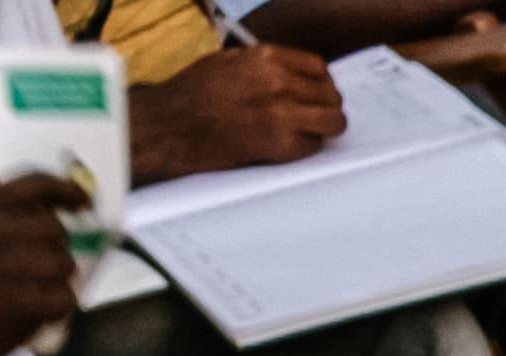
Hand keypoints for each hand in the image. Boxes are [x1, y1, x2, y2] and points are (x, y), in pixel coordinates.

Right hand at [0, 180, 79, 355]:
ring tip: (36, 292)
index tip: (81, 200)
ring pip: (64, 263)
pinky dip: (58, 307)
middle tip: (44, 266)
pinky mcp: (17, 302)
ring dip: (58, 280)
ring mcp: (4, 265)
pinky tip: (38, 312)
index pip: (32, 184)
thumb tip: (12, 198)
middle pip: (54, 228)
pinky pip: (64, 298)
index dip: (65, 189)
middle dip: (56, 248)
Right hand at [135, 44, 342, 177]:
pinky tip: (290, 144)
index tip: (319, 92)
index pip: (319, 67)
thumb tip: (293, 73)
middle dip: (327, 106)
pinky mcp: (280, 144)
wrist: (171, 126)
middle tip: (318, 116)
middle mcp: (277, 82)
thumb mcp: (228, 61)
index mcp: (264, 58)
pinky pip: (314, 145)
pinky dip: (308, 147)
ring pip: (333, 122)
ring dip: (327, 128)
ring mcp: (281, 114)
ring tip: (312, 132)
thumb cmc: (193, 94)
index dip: (322, 82)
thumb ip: (263, 64)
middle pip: (331, 95)